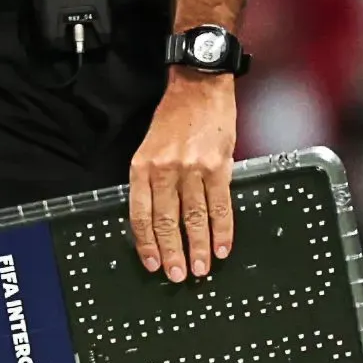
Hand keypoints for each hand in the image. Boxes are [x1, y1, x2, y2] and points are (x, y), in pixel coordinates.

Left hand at [128, 72, 236, 281]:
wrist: (199, 86)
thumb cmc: (173, 117)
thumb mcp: (150, 146)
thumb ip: (153, 179)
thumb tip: (159, 217)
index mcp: (142, 166)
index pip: (140, 213)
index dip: (146, 242)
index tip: (150, 263)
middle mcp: (164, 170)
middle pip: (166, 220)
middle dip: (171, 252)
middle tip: (176, 276)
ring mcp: (192, 169)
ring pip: (193, 218)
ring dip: (197, 247)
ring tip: (200, 270)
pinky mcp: (218, 167)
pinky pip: (220, 206)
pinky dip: (222, 230)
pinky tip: (222, 248)